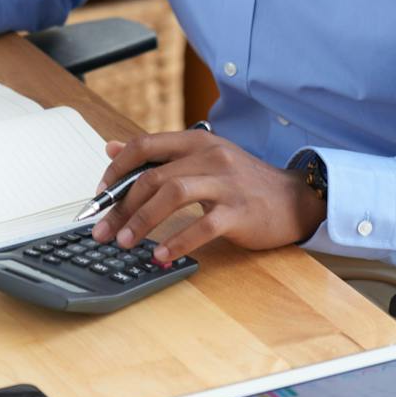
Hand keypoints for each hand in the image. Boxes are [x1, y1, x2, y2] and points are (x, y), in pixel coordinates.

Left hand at [90, 129, 326, 261]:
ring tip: (125, 242)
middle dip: (121, 205)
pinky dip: (177, 241)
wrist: (296, 199)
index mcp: (195, 141)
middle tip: (103, 230)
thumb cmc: (243, 181)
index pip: (145, 146)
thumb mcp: (202, 158)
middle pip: (152, 176)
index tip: (100, 196)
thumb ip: (158, 154)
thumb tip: (111, 148)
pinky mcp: (240, 211)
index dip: (116, 169)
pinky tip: (161, 256)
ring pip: (172, 194)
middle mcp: (209, 155)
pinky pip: (202, 225)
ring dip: (142, 220)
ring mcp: (225, 182)